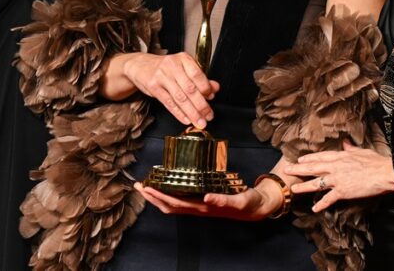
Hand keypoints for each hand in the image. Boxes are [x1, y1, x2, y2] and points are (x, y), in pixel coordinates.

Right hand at [122, 52, 219, 127]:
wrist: (141, 65)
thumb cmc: (165, 67)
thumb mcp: (183, 67)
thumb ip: (200, 78)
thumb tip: (215, 88)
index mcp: (183, 59)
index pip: (197, 75)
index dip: (206, 88)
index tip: (211, 98)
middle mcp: (172, 66)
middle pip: (189, 89)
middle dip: (201, 105)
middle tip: (209, 115)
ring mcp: (161, 76)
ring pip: (180, 98)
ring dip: (192, 112)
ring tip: (199, 122)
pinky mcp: (153, 87)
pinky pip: (169, 103)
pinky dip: (179, 113)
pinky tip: (186, 119)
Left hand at [134, 179, 282, 220]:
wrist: (255, 207)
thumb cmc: (247, 203)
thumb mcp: (239, 201)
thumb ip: (224, 201)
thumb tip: (208, 198)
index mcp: (203, 208)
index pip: (175, 204)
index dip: (160, 196)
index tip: (147, 187)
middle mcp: (198, 208)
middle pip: (169, 206)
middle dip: (152, 196)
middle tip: (138, 184)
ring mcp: (198, 206)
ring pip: (172, 204)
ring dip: (157, 196)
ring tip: (145, 185)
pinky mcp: (202, 201)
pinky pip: (180, 199)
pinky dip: (169, 193)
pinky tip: (165, 186)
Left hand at [283, 142, 393, 211]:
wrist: (383, 173)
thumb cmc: (376, 161)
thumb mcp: (362, 151)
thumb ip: (351, 148)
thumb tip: (345, 143)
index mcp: (340, 156)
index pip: (321, 157)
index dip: (309, 158)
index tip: (300, 159)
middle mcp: (335, 167)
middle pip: (313, 168)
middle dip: (298, 169)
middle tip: (286, 169)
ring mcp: (337, 179)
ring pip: (316, 183)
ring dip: (303, 186)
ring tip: (293, 189)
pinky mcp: (342, 191)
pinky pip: (329, 198)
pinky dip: (321, 204)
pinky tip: (314, 208)